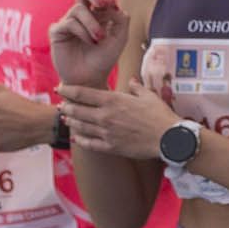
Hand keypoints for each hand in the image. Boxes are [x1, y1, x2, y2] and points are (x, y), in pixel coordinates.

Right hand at [46, 0, 127, 88]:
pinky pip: (69, 23)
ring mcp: (68, 22)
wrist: (91, 78)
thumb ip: (121, 20)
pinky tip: (89, 42)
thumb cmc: (104, 58)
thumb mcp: (120, 38)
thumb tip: (114, 5)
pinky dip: (83, 31)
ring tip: (99, 39)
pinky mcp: (57, 32)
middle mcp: (82, 15)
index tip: (113, 3)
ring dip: (92, 23)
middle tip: (102, 3)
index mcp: (97, 14)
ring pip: (78, 9)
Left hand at [56, 77, 174, 162]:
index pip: (82, 93)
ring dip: (71, 122)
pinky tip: (76, 138)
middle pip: (76, 110)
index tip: (60, 89)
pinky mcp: (110, 147)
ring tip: (65, 118)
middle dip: (66, 106)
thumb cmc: (160, 115)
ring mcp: (106, 133)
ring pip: (80, 126)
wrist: (168, 138)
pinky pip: (89, 144)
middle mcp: (105, 116)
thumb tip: (132, 80)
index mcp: (113, 100)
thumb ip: (136, 88)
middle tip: (61, 105)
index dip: (68, 90)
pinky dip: (80, 140)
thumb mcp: (149, 96)